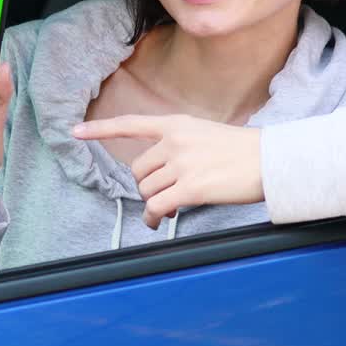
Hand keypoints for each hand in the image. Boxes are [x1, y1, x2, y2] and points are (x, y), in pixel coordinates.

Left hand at [72, 114, 262, 229]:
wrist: (271, 160)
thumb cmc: (243, 151)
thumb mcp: (205, 134)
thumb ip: (179, 146)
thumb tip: (160, 177)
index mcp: (177, 124)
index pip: (130, 124)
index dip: (100, 130)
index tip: (74, 131)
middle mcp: (175, 141)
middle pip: (138, 170)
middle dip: (147, 186)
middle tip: (164, 196)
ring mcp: (182, 164)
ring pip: (147, 190)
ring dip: (154, 203)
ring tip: (170, 207)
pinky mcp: (190, 188)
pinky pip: (157, 206)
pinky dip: (153, 218)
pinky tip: (159, 221)